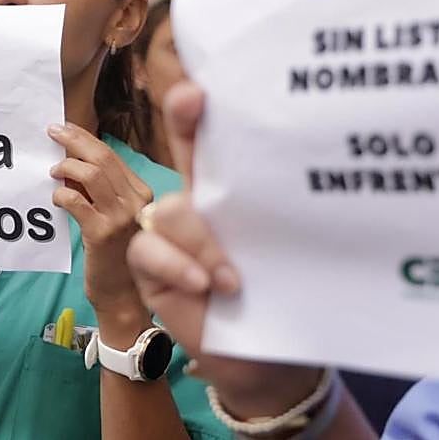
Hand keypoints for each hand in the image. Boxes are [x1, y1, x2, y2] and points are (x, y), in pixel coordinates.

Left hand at [48, 122, 153, 342]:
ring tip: (54, 173)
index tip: (65, 128)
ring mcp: (122, 217)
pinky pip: (76, 201)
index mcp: (142, 193)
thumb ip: (101, 191)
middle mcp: (137, 201)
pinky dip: (61, 194)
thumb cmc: (118, 256)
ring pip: (90, 175)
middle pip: (102, 158)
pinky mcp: (103, 234)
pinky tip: (56, 198)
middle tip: (51, 131)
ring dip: (65, 167)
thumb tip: (72, 161)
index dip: (86, 139)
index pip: (112, 155)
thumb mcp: (117, 217)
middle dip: (73, 140)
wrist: (124, 298)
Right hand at [127, 82, 320, 416]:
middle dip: (187, 129)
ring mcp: (170, 233)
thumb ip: (267, 216)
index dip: (201, 108)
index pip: (212, 141)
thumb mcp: (282, 252)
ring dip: (202, 243)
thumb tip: (289, 172)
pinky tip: (206, 286)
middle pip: (185, 160)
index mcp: (233, 193)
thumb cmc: (279, 299)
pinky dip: (177, 264)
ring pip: (172, 212)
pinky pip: (149, 248)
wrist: (261, 358)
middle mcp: (199, 205)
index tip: (201, 82)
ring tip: (232, 280)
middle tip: (192, 103)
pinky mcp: (149, 264)